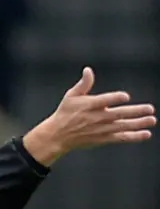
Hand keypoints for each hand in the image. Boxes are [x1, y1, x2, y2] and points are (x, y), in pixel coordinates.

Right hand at [24, 67, 155, 165]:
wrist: (57, 135)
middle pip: (119, 114)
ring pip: (123, 126)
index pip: (104, 100)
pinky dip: (134, 137)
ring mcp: (101, 129)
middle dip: (135, 112)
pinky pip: (121, 138)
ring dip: (138, 123)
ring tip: (152, 120)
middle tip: (150, 109)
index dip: (115, 98)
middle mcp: (96, 117)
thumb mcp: (71, 96)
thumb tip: (88, 70)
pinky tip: (146, 134)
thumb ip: (83, 84)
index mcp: (89, 105)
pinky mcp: (102, 138)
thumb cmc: (65, 113)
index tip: (125, 97)